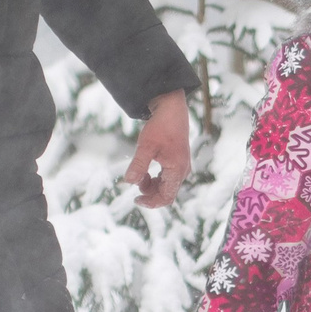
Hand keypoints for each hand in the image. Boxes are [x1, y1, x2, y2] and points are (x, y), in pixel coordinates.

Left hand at [126, 92, 192, 208]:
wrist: (171, 109)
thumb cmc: (160, 126)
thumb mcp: (146, 146)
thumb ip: (138, 165)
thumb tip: (128, 182)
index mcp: (177, 170)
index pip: (166, 197)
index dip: (151, 202)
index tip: (136, 199)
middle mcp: (182, 171)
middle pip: (167, 193)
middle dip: (150, 193)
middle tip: (134, 184)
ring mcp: (181, 166)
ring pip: (167, 186)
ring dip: (152, 185)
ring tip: (139, 175)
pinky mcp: (178, 161)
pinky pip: (168, 178)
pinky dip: (156, 179)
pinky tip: (146, 171)